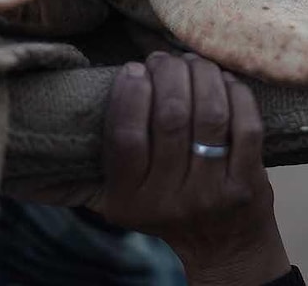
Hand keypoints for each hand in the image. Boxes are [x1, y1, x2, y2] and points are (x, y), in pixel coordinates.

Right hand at [90, 51, 290, 284]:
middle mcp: (169, 200)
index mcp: (129, 199)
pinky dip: (236, 94)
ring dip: (202, 75)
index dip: (130, 94)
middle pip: (170, 117)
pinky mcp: (247, 184)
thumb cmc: (167, 206)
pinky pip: (246, 126)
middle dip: (169, 74)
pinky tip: (224, 81)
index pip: (125, 137)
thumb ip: (96, 163)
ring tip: (193, 62)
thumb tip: (60, 120)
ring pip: (210, 115)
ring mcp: (211, 193)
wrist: (224, 248)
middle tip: (165, 59)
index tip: (134, 68)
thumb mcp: (121, 198)